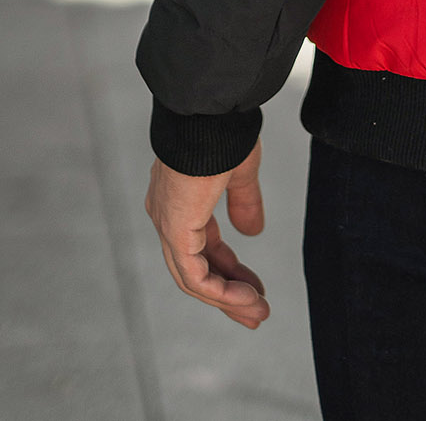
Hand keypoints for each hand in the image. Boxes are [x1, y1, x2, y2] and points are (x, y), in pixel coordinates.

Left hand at [145, 140, 270, 328]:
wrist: (209, 112)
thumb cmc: (222, 131)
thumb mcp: (239, 171)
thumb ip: (243, 202)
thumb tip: (253, 231)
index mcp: (179, 199)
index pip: (201, 247)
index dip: (228, 270)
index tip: (255, 287)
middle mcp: (167, 215)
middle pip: (195, 269)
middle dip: (228, 293)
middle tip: (255, 313)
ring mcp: (168, 224)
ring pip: (193, 278)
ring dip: (228, 299)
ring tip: (258, 313)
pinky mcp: (175, 231)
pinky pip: (194, 275)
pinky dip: (220, 291)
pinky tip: (247, 297)